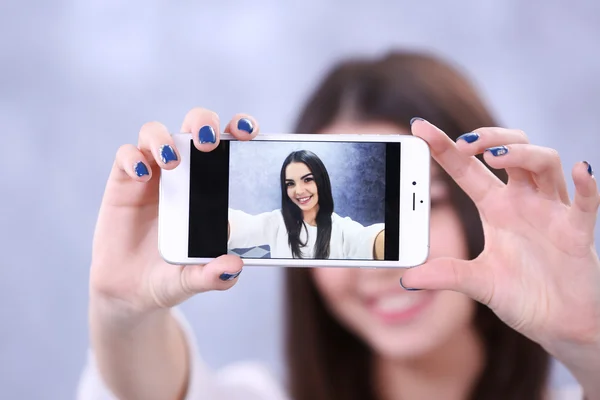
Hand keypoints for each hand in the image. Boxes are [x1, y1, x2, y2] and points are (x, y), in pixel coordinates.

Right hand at [90, 108, 259, 317]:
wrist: (130, 291)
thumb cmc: (170, 276)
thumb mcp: (193, 279)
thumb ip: (212, 275)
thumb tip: (234, 267)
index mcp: (212, 185)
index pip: (229, 145)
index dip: (239, 129)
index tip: (249, 133)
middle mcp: (184, 171)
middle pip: (193, 125)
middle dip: (203, 122)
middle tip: (208, 143)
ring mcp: (153, 173)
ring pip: (155, 132)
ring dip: (164, 138)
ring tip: (172, 163)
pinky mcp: (123, 181)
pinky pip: (126, 155)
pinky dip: (133, 159)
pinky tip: (142, 177)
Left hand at [401, 120, 599, 349]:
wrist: (560, 324)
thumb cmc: (522, 296)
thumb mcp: (478, 283)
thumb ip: (447, 275)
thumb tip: (408, 279)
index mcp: (495, 208)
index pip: (466, 169)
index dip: (444, 146)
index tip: (420, 127)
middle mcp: (523, 201)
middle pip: (510, 150)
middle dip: (489, 138)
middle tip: (466, 144)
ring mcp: (552, 211)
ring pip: (543, 162)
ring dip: (521, 154)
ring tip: (495, 159)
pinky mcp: (578, 231)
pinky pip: (586, 202)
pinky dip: (587, 186)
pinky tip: (580, 171)